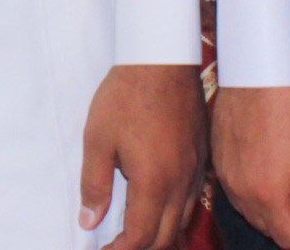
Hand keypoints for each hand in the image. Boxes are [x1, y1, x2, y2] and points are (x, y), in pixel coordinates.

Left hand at [78, 63, 204, 249]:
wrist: (162, 59)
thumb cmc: (126, 96)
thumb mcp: (97, 139)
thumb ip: (93, 185)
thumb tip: (89, 221)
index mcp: (154, 182)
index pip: (140, 238)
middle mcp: (180, 183)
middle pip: (166, 237)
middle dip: (141, 249)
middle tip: (116, 247)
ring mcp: (194, 170)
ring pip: (182, 221)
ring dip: (160, 236)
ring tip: (136, 234)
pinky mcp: (200, 157)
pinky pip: (191, 200)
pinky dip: (175, 215)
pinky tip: (158, 208)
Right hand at [211, 85, 289, 248]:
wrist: (256, 76)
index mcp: (269, 196)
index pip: (288, 241)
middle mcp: (242, 193)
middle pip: (267, 229)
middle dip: (289, 223)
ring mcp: (226, 178)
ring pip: (250, 211)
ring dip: (270, 208)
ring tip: (286, 181)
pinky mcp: (217, 161)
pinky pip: (236, 191)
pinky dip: (253, 191)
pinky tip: (265, 167)